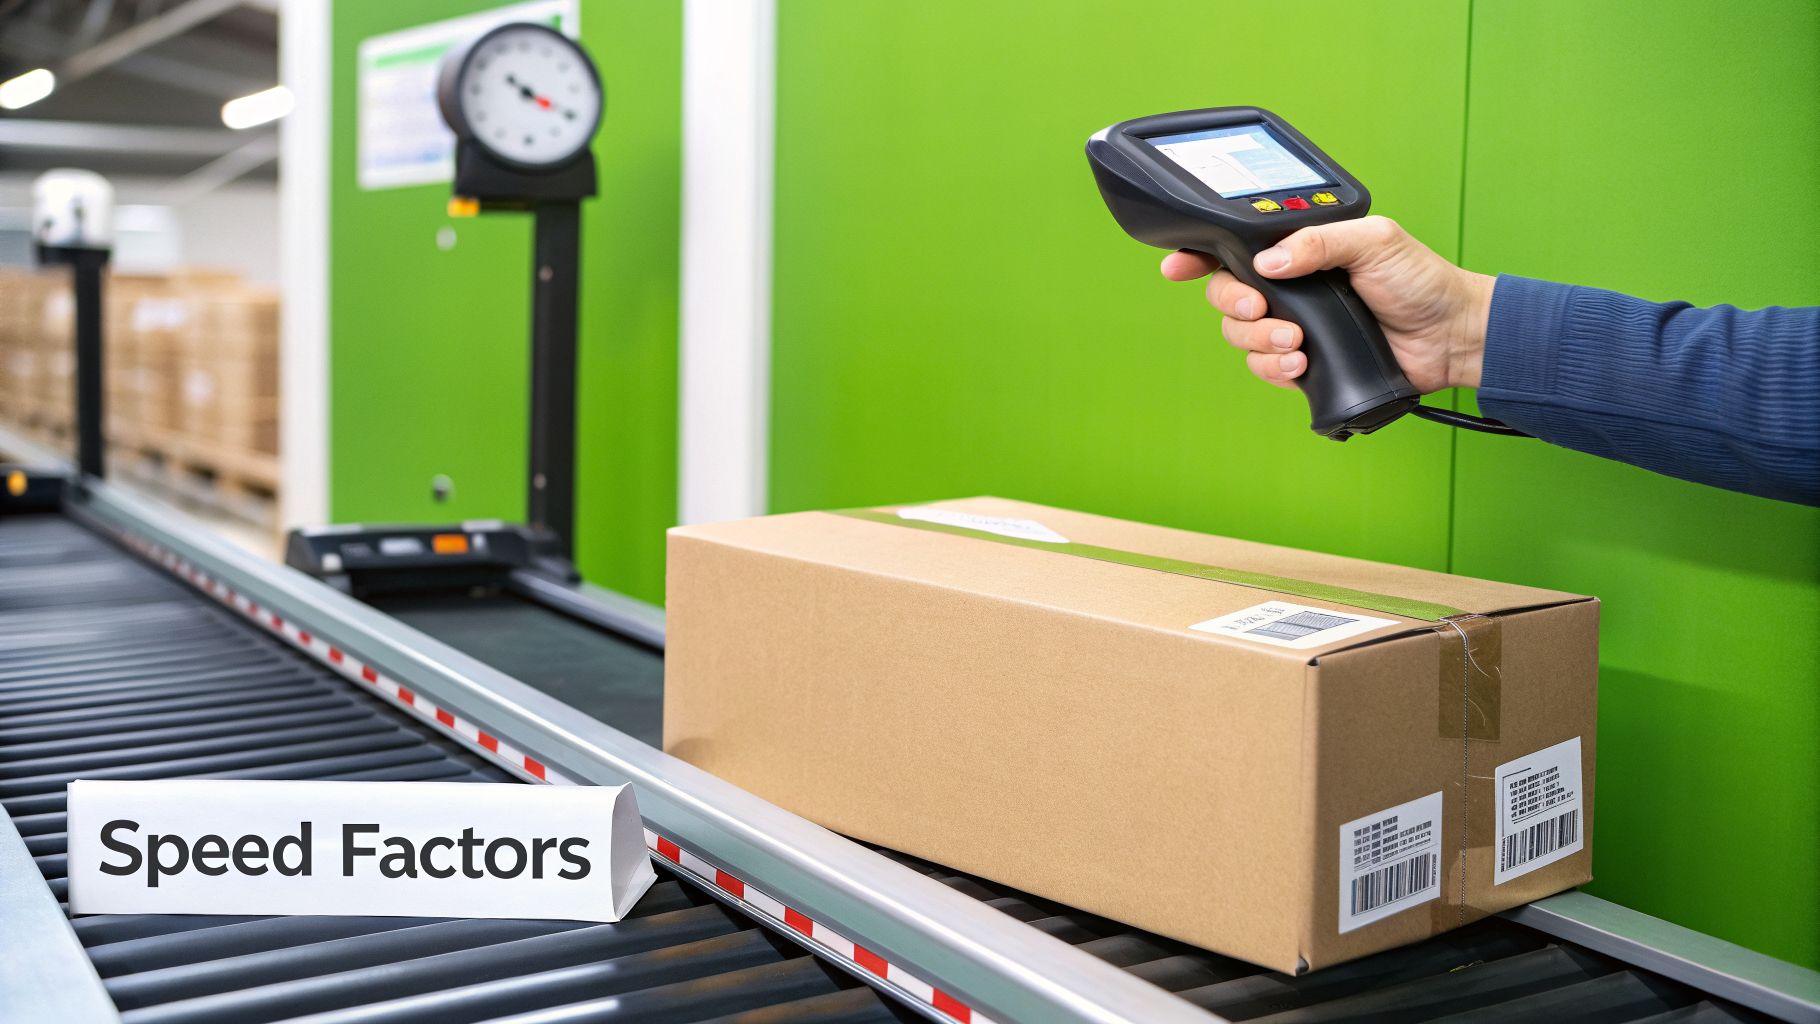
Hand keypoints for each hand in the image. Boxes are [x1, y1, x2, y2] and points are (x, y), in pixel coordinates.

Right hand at [1159, 216, 1493, 392]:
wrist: (1450, 337)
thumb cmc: (1420, 280)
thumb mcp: (1374, 241)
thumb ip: (1318, 241)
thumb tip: (1267, 262)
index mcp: (1300, 250)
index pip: (1236, 249)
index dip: (1199, 255)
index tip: (1178, 266)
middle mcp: (1290, 288)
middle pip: (1226, 294)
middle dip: (1234, 304)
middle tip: (1263, 308)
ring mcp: (1295, 327)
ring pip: (1240, 336)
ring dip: (1259, 341)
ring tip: (1298, 343)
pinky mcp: (1305, 364)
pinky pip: (1264, 369)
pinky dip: (1274, 368)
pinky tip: (1302, 364)